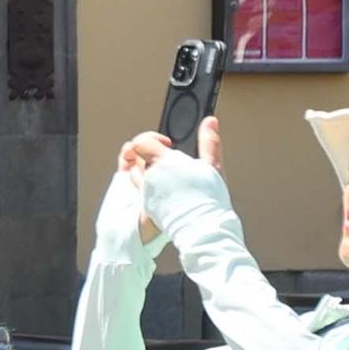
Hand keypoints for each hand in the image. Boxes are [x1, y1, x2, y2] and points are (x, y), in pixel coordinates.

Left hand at [116, 119, 220, 241]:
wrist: (201, 227)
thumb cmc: (207, 198)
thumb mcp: (212, 166)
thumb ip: (209, 142)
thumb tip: (210, 122)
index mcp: (163, 162)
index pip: (141, 142)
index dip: (153, 140)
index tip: (167, 145)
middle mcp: (149, 175)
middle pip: (138, 156)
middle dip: (151, 155)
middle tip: (169, 161)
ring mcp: (145, 190)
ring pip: (136, 173)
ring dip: (147, 170)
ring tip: (167, 176)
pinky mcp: (145, 204)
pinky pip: (138, 189)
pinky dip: (147, 185)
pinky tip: (164, 189)